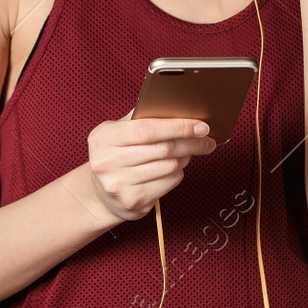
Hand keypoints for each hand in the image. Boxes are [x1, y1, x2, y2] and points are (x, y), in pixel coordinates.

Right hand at [88, 110, 216, 222]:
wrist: (102, 195)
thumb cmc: (115, 155)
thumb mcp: (117, 132)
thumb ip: (140, 117)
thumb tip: (176, 106)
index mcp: (104, 138)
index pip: (147, 129)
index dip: (178, 126)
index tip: (200, 125)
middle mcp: (108, 162)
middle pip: (163, 149)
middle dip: (190, 142)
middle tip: (206, 139)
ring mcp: (120, 185)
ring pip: (169, 166)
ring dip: (185, 157)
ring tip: (189, 151)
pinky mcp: (134, 202)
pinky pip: (169, 182)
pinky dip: (177, 173)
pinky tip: (174, 168)